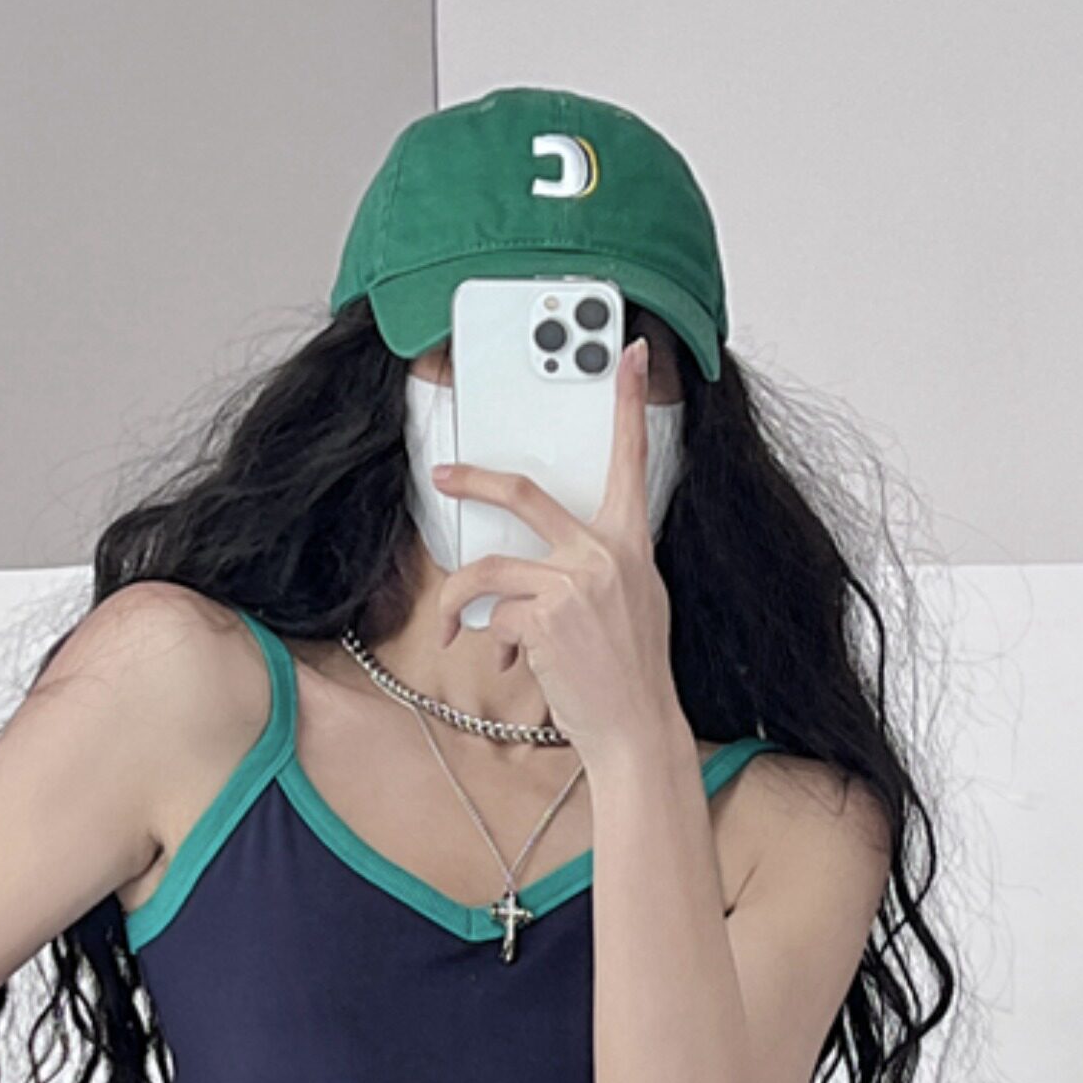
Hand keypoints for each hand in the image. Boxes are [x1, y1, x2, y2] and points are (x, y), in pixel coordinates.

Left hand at [429, 335, 681, 763]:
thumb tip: (557, 559)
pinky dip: (490, 645)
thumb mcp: (636, 602)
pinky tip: (506, 665)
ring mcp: (574, 584)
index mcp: (631, 543)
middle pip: (525, 494)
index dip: (629, 403)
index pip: (630, 459)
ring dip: (458, 600)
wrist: (636, 728)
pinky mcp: (546, 620)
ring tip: (451, 625)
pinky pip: (494, 619)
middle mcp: (604, 554)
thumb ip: (603, 566)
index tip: (629, 355)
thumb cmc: (632, 671)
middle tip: (446, 476)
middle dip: (476, 482)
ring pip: (488, 570)